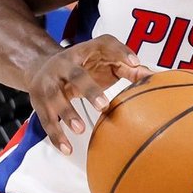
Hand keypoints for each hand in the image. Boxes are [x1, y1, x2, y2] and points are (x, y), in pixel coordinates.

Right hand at [26, 34, 151, 154]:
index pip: (104, 44)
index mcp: (83, 51)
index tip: (136, 63)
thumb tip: (154, 76)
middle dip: (88, 90)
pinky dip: (55, 135)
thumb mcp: (101, 59)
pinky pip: (46, 119)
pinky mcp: (38, 100)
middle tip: (103, 106)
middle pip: (75, 74)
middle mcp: (63, 64)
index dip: (120, 51)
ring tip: (81, 129)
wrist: (39, 66)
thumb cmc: (81, 64)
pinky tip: (67, 149)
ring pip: (55, 98)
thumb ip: (126, 66)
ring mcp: (48, 82)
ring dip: (67, 114)